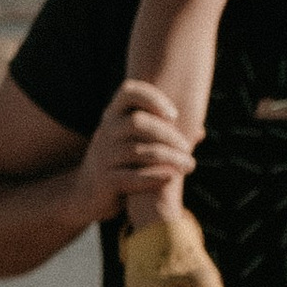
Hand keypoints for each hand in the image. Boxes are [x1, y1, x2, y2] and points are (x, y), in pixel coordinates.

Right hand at [79, 78, 199, 223]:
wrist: (86, 194)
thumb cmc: (121, 164)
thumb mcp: (134, 143)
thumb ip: (163, 136)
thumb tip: (200, 132)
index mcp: (113, 116)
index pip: (129, 92)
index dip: (153, 98)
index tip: (174, 115)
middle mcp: (106, 131)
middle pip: (138, 122)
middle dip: (168, 134)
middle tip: (187, 148)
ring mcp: (104, 156)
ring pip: (140, 152)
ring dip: (170, 158)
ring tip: (189, 165)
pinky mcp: (106, 181)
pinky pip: (133, 177)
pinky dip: (155, 177)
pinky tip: (171, 177)